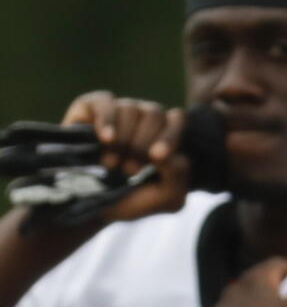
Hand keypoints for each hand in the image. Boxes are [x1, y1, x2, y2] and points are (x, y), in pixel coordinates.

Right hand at [61, 91, 190, 220]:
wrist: (87, 205)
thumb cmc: (131, 199)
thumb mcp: (166, 198)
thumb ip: (179, 175)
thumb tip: (169, 153)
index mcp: (164, 134)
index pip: (176, 118)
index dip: (169, 135)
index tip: (156, 157)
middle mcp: (142, 118)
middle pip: (154, 113)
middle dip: (142, 144)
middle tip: (130, 169)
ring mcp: (117, 110)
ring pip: (130, 108)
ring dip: (123, 139)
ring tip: (111, 164)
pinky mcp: (89, 107)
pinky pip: (104, 101)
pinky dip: (107, 120)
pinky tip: (106, 139)